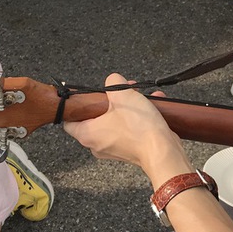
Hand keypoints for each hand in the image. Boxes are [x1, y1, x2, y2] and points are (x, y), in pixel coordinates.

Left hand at [63, 73, 191, 182]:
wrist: (163, 151)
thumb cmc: (139, 128)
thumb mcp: (124, 95)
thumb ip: (114, 82)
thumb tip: (114, 80)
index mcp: (87, 134)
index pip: (69, 120)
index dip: (77, 106)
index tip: (88, 96)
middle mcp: (97, 145)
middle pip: (96, 118)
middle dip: (112, 101)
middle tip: (123, 92)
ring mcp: (114, 149)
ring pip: (116, 121)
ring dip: (129, 107)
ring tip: (142, 97)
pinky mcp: (130, 150)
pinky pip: (130, 129)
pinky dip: (139, 118)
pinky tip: (153, 106)